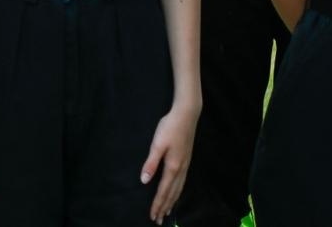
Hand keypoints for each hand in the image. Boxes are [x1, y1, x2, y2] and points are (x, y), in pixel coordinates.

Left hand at [142, 100, 198, 224]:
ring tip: (167, 212)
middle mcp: (181, 170)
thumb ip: (151, 163)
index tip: (152, 216)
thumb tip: (144, 181)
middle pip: (172, 194)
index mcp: (172, 167)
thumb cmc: (170, 127)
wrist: (187, 115)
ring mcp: (185, 166)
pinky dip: (177, 193)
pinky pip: (182, 183)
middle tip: (158, 220)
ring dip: (171, 202)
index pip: (163, 191)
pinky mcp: (187, 161)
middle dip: (164, 207)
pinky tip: (176, 193)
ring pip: (178, 190)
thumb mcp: (157, 144)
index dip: (158, 204)